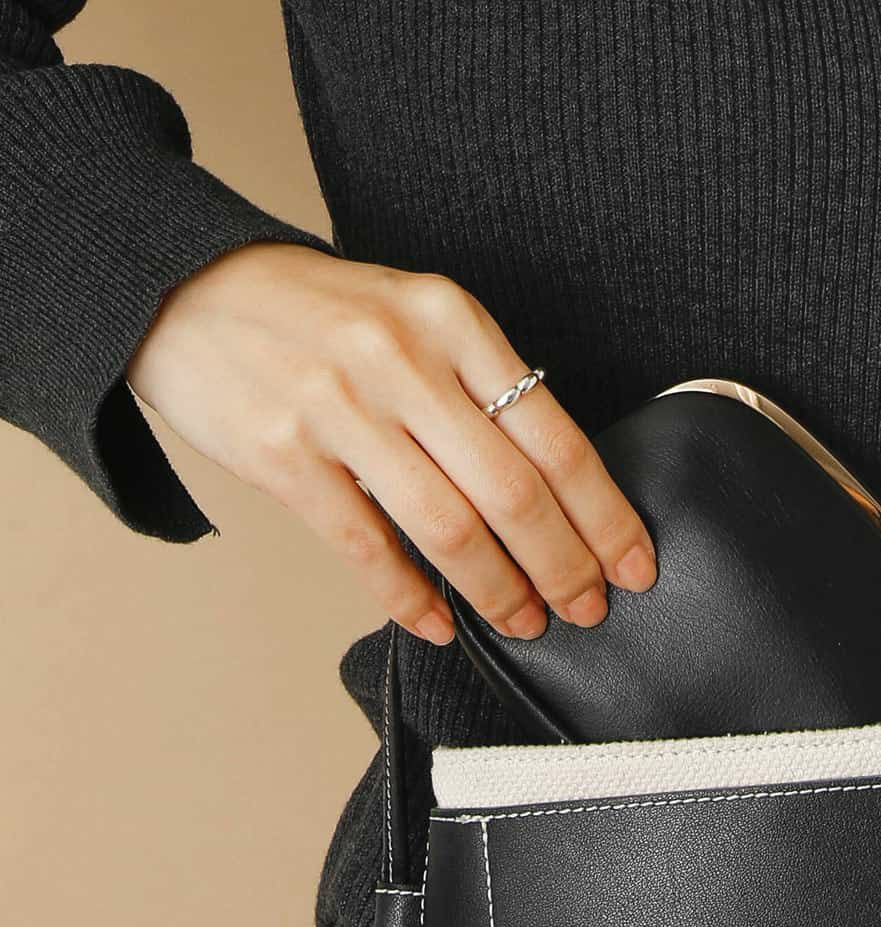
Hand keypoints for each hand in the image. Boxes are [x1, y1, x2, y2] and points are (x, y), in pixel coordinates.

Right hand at [125, 241, 656, 644]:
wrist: (185, 287)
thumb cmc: (321, 316)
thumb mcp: (417, 318)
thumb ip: (481, 388)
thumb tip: (556, 492)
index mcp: (454, 322)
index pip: (557, 439)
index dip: (605, 516)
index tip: (634, 564)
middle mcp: (403, 361)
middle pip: (515, 493)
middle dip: (565, 566)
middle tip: (587, 608)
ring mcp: (340, 409)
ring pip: (449, 529)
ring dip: (499, 592)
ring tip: (524, 622)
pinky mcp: (283, 456)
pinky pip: (367, 549)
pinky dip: (411, 599)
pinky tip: (440, 624)